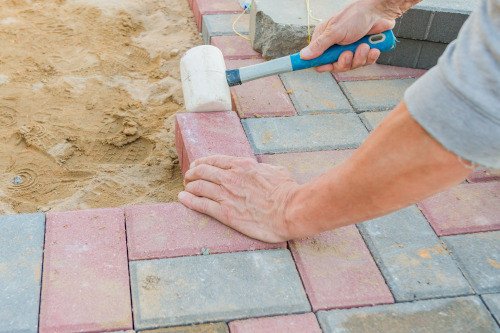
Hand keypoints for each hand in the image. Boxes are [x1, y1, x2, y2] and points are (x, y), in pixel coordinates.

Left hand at [178, 155, 300, 242]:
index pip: (215, 160)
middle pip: (202, 172)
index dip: (202, 162)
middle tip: (188, 178)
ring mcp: (226, 195)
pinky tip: (182, 199)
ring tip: (186, 189)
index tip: (196, 165)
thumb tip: (260, 170)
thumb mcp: (275, 170)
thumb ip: (261, 169)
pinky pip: (201, 204)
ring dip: (189, 187)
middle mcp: (230, 178)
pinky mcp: (225, 213)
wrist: (290, 210)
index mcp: (242, 165)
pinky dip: (189, 200)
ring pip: (198, 187)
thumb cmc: (288, 191)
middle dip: (192, 174)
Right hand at [300, 0, 394, 71]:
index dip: (321, 65)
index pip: (317, 59)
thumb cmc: (355, 16)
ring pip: (351, 66)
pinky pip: (364, 63)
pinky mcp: (363, 52)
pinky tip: (372, 48)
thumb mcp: (334, 32)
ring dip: (359, 57)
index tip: (326, 67)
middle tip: (348, 53)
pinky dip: (369, 57)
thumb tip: (303, 55)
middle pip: (335, 66)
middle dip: (345, 62)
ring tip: (364, 45)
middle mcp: (336, 46)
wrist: (379, 12)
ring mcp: (350, 50)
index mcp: (325, 40)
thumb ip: (319, 45)